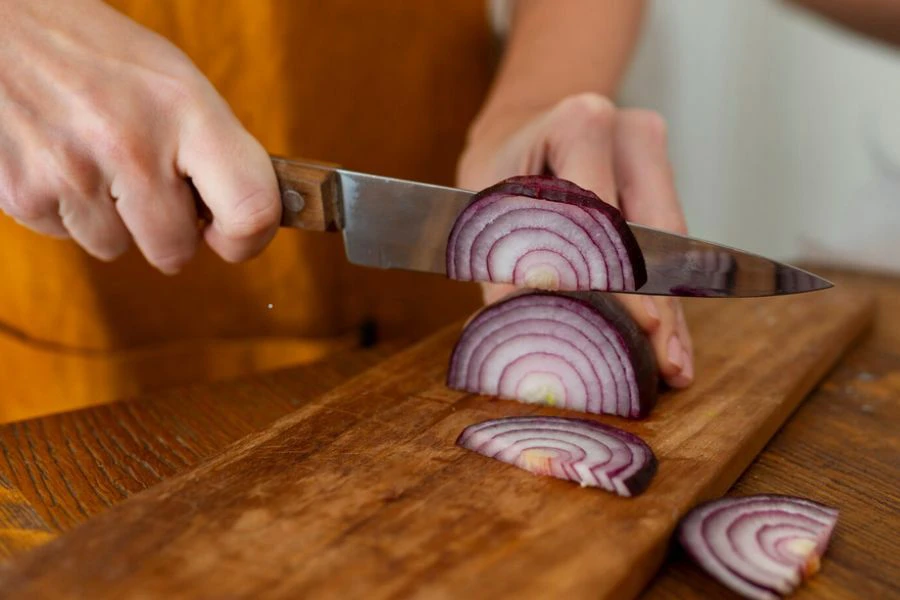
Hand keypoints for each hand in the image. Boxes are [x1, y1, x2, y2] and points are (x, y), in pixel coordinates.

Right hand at [0, 0, 280, 273]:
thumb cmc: (98, 54)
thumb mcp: (174, 80)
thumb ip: (214, 148)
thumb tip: (247, 219)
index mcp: (186, 109)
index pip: (250, 209)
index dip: (247, 240)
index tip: (230, 236)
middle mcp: (132, 144)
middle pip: (175, 250)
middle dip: (168, 231)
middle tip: (149, 185)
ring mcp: (72, 171)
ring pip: (116, 248)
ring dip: (111, 219)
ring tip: (93, 157)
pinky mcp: (23, 192)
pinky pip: (65, 236)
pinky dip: (65, 209)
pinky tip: (58, 158)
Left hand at [457, 93, 693, 388]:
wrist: (518, 131)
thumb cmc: (496, 171)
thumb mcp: (487, 216)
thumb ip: (505, 278)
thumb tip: (518, 332)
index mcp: (578, 124)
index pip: (603, 217)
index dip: (621, 277)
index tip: (638, 327)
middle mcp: (627, 131)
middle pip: (651, 234)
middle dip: (657, 306)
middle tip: (666, 365)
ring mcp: (652, 152)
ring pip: (669, 245)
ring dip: (670, 309)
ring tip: (673, 364)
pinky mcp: (663, 175)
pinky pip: (668, 244)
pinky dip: (666, 294)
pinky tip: (670, 338)